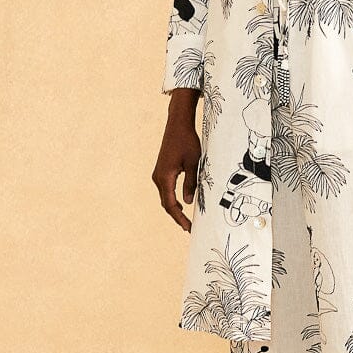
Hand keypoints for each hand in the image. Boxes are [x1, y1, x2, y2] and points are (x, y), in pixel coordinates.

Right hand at [152, 89, 201, 231]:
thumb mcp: (194, 163)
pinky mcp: (161, 170)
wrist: (178, 125)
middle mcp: (158, 177)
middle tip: (188, 227)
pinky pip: (165, 189)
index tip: (188, 228)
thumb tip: (188, 202)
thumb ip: (191, 183)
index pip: (171, 205)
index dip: (179, 218)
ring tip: (186, 219)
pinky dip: (172, 199)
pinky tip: (181, 204)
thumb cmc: (187, 142)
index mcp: (165, 177)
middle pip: (166, 203)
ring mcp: (158, 174)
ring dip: (174, 208)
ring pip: (165, 197)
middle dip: (177, 217)